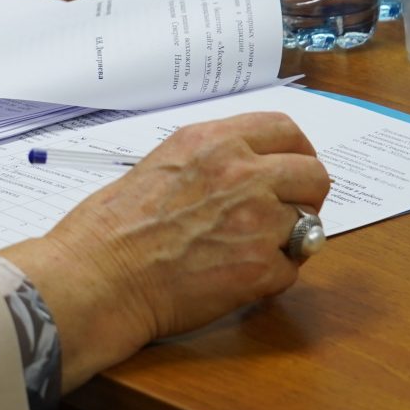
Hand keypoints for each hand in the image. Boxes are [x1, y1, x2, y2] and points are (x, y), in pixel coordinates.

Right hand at [0, 112, 329, 390]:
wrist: (96, 279)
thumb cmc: (108, 231)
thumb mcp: (161, 167)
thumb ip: (211, 163)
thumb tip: (248, 174)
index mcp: (213, 143)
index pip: (285, 130)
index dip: (296, 153)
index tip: (291, 171)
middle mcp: (241, 174)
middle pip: (313, 175)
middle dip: (305, 197)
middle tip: (284, 216)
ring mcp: (256, 221)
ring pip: (308, 226)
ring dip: (285, 241)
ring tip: (244, 253)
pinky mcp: (260, 269)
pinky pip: (290, 270)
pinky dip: (268, 279)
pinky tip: (230, 279)